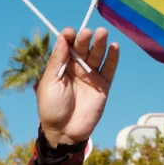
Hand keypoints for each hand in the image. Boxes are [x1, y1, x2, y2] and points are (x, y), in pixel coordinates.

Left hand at [37, 28, 118, 147]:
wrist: (64, 132)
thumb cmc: (51, 108)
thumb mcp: (49, 83)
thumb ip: (57, 61)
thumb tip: (62, 37)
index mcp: (62, 66)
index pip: (67, 46)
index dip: (69, 37)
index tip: (70, 32)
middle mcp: (77, 68)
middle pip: (83, 48)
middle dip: (84, 39)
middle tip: (86, 33)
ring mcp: (91, 75)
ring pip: (97, 55)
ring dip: (100, 43)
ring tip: (102, 33)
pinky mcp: (103, 85)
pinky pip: (109, 68)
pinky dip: (113, 57)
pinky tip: (114, 46)